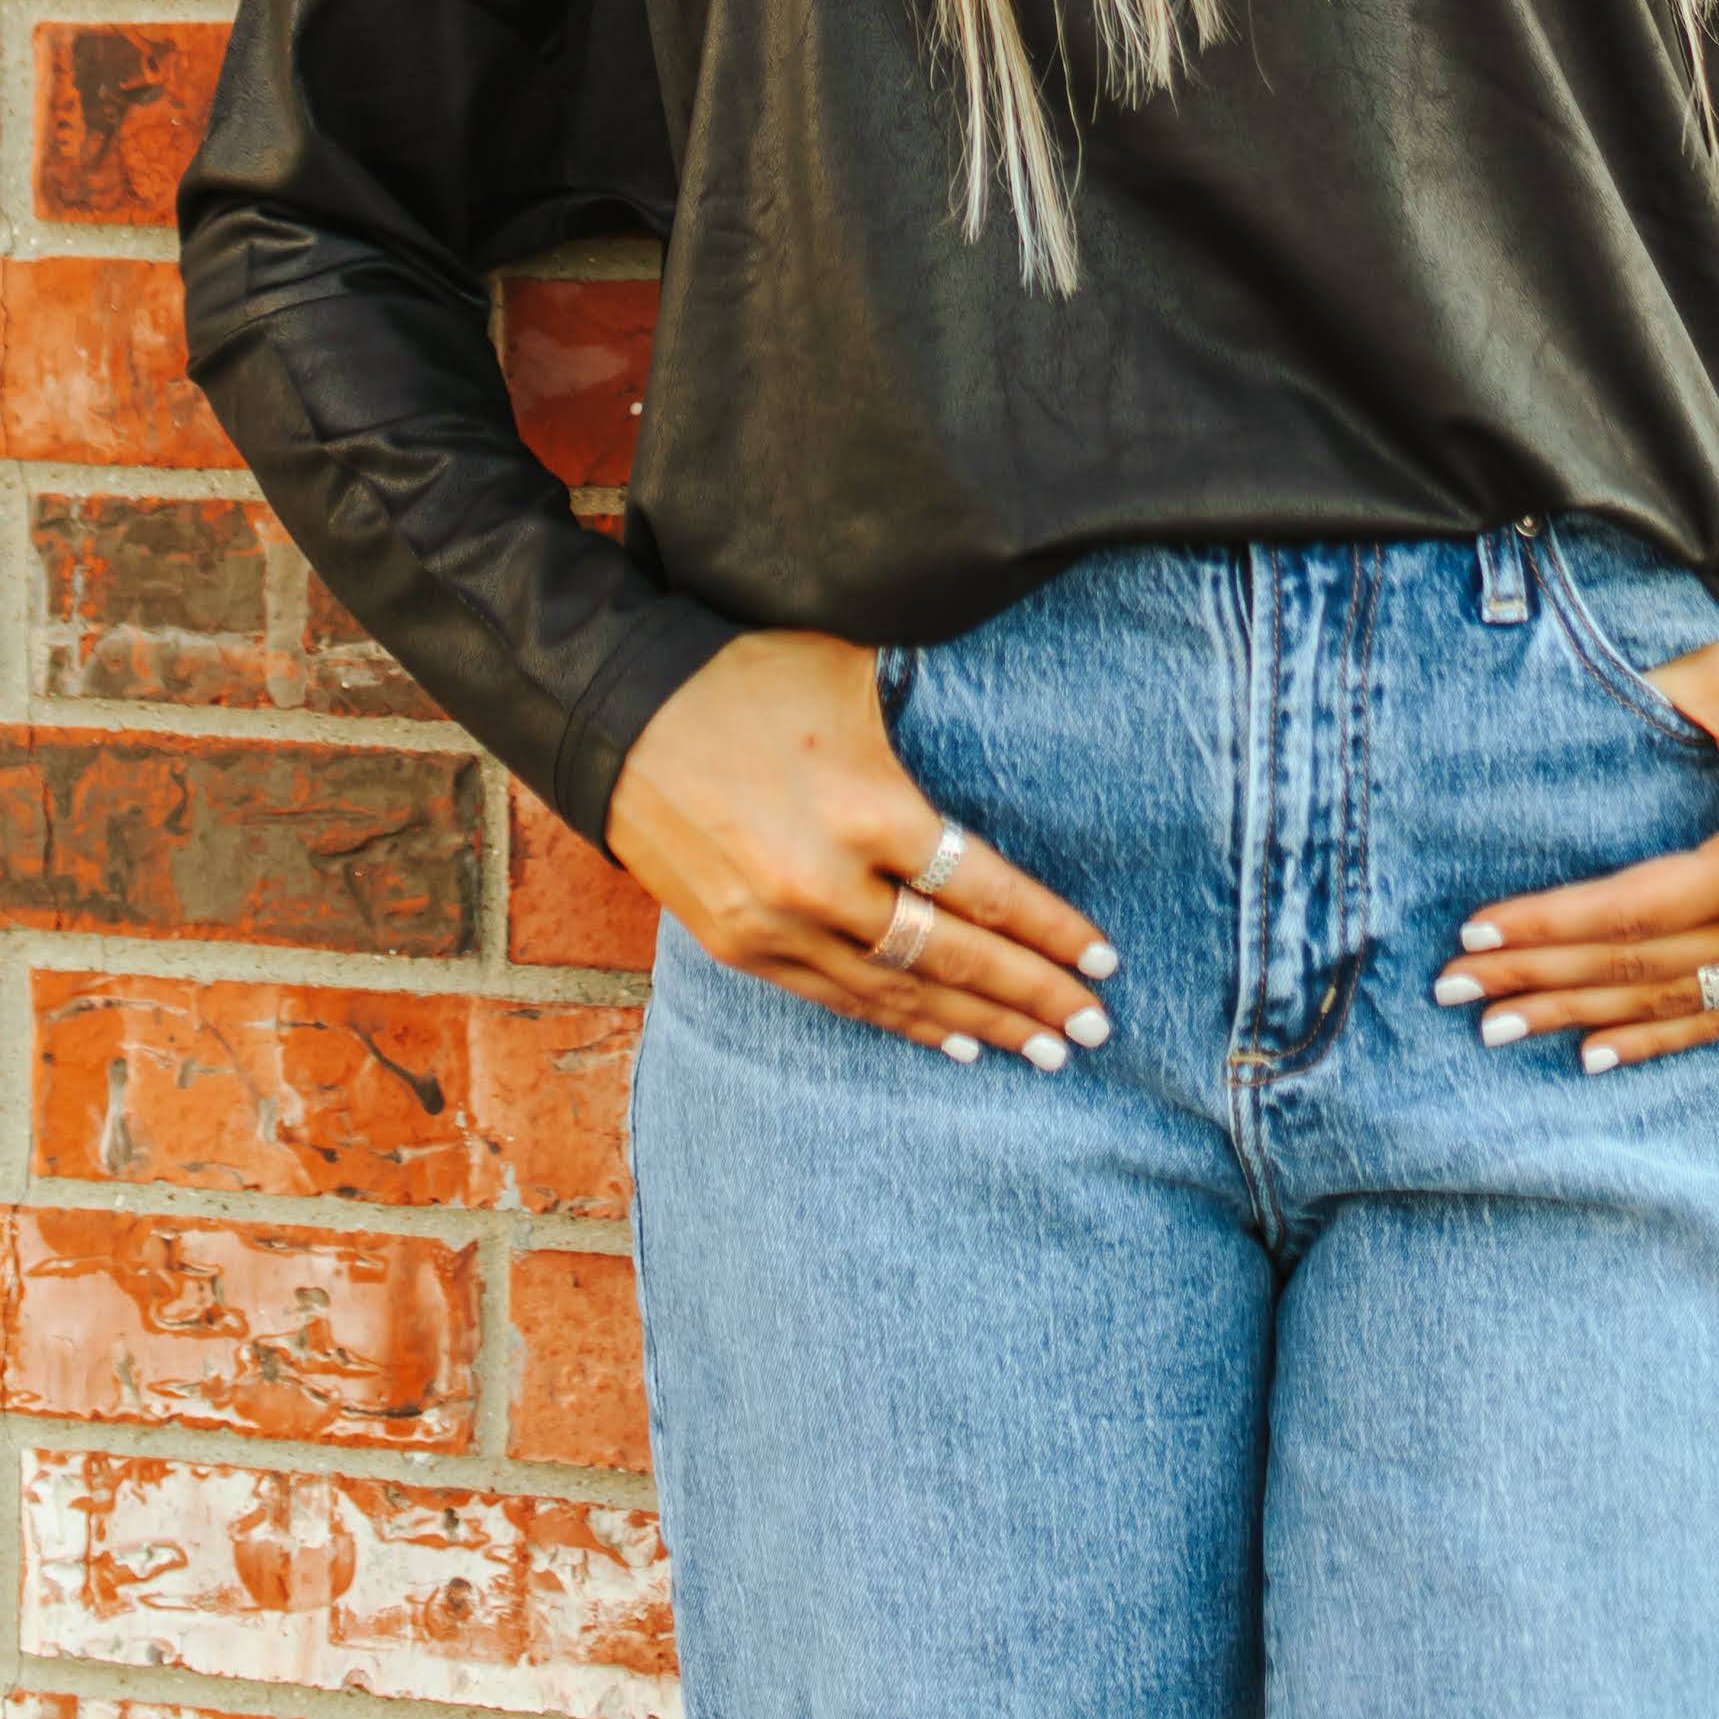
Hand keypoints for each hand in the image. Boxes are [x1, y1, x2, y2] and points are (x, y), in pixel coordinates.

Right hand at [602, 629, 1117, 1069]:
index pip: (983, 888)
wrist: (615, 714)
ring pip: (901, 993)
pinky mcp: (742, 947)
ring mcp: (779, 926)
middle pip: (954, 955)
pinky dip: (903, 1023)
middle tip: (1095, 1027)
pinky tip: (955, 1042)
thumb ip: (924, 702)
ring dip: (978, 1024)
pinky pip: (841, 1000)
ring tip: (1046, 1051)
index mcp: (867, 804)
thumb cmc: (744, 672)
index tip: (1103, 959)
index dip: (1049, 930)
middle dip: (1033, 994)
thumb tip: (1004, 686)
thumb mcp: (850, 666)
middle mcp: (827, 881)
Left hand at [1434, 627, 1718, 1070]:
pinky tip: (1599, 1054)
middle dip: (1541, 982)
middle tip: (1457, 993)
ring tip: (1502, 1030)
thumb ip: (1643, 707)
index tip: (1473, 932)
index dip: (1547, 924)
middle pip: (1643, 967)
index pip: (1633, 909)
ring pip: (1677, 1002)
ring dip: (1585, 1019)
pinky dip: (1659, 1037)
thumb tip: (1550, 727)